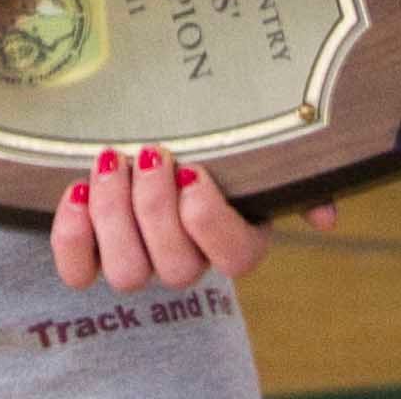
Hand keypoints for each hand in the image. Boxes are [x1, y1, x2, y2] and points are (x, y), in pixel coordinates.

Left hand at [50, 147, 335, 291]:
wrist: (147, 126)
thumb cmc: (208, 134)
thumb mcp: (254, 145)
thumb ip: (295, 177)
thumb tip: (327, 215)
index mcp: (235, 236)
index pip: (234, 259)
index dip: (209, 221)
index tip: (192, 170)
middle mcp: (187, 259)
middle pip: (175, 267)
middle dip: (156, 208)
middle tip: (149, 154)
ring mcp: (137, 260)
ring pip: (128, 274)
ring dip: (115, 214)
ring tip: (111, 161)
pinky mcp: (90, 254)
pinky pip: (77, 272)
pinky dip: (73, 236)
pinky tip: (75, 191)